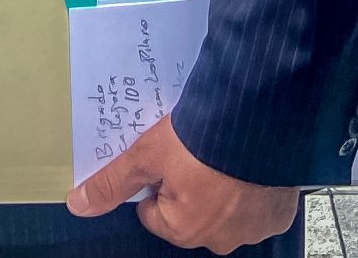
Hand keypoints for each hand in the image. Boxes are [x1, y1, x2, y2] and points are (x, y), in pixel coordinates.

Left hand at [67, 114, 297, 252]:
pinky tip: (249, 161)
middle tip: (195, 150)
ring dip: (223, 188)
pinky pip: (258, 206)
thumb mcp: (147, 154)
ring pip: (225, 212)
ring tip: (223, 151)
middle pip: (190, 215)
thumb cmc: (201, 137)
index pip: (155, 212)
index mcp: (184, 230)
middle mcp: (219, 240)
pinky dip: (253, 188)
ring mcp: (253, 230)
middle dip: (190, 187)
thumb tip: (78, 206)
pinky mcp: (279, 214)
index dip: (156, 181)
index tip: (168, 156)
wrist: (260, 118)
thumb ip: (114, 182)